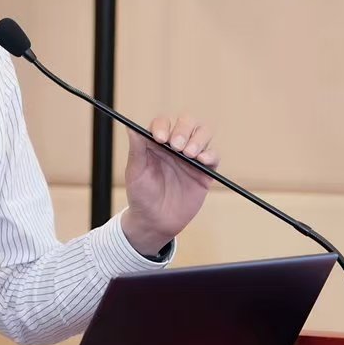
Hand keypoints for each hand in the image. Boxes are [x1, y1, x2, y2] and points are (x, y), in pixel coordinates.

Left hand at [122, 115, 217, 256]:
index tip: (159, 139)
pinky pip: (213, 156)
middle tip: (177, 146)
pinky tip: (202, 161)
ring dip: (198, 139)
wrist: (155, 221)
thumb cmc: (141, 195)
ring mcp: (191, 156)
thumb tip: (130, 126)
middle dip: (183, 130)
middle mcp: (175, 145)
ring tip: (189, 154)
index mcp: (157, 142)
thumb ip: (136, 149)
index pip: (163, 123)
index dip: (163, 126)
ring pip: (203, 133)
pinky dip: (210, 154)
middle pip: (187, 123)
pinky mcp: (205, 171)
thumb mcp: (135, 173)